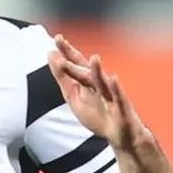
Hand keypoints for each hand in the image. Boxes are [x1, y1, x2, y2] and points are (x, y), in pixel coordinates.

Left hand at [47, 34, 151, 150]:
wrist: (121, 135)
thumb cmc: (98, 115)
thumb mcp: (74, 97)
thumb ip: (63, 78)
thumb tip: (51, 55)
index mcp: (87, 82)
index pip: (76, 64)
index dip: (67, 52)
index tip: (57, 38)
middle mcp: (99, 85)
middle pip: (84, 70)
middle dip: (73, 58)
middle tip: (62, 43)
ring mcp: (110, 95)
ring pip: (100, 82)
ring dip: (97, 71)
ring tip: (94, 58)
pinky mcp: (121, 107)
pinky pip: (118, 97)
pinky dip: (116, 89)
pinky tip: (113, 78)